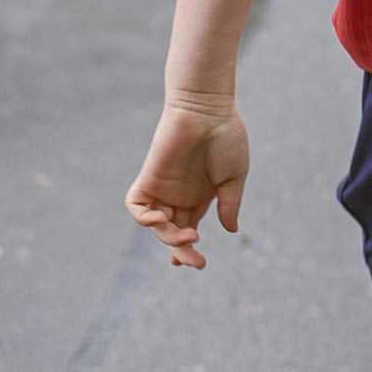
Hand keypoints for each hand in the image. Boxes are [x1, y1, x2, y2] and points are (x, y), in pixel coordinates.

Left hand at [124, 99, 248, 269]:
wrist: (208, 108)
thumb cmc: (226, 137)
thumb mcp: (235, 177)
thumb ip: (230, 204)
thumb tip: (231, 231)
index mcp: (201, 195)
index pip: (188, 228)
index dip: (187, 248)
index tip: (197, 263)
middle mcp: (180, 194)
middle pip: (173, 232)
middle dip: (181, 250)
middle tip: (196, 261)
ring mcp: (163, 187)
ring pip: (156, 225)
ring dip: (168, 237)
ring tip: (188, 236)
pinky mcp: (149, 178)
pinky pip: (136, 206)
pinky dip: (144, 219)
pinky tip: (160, 220)